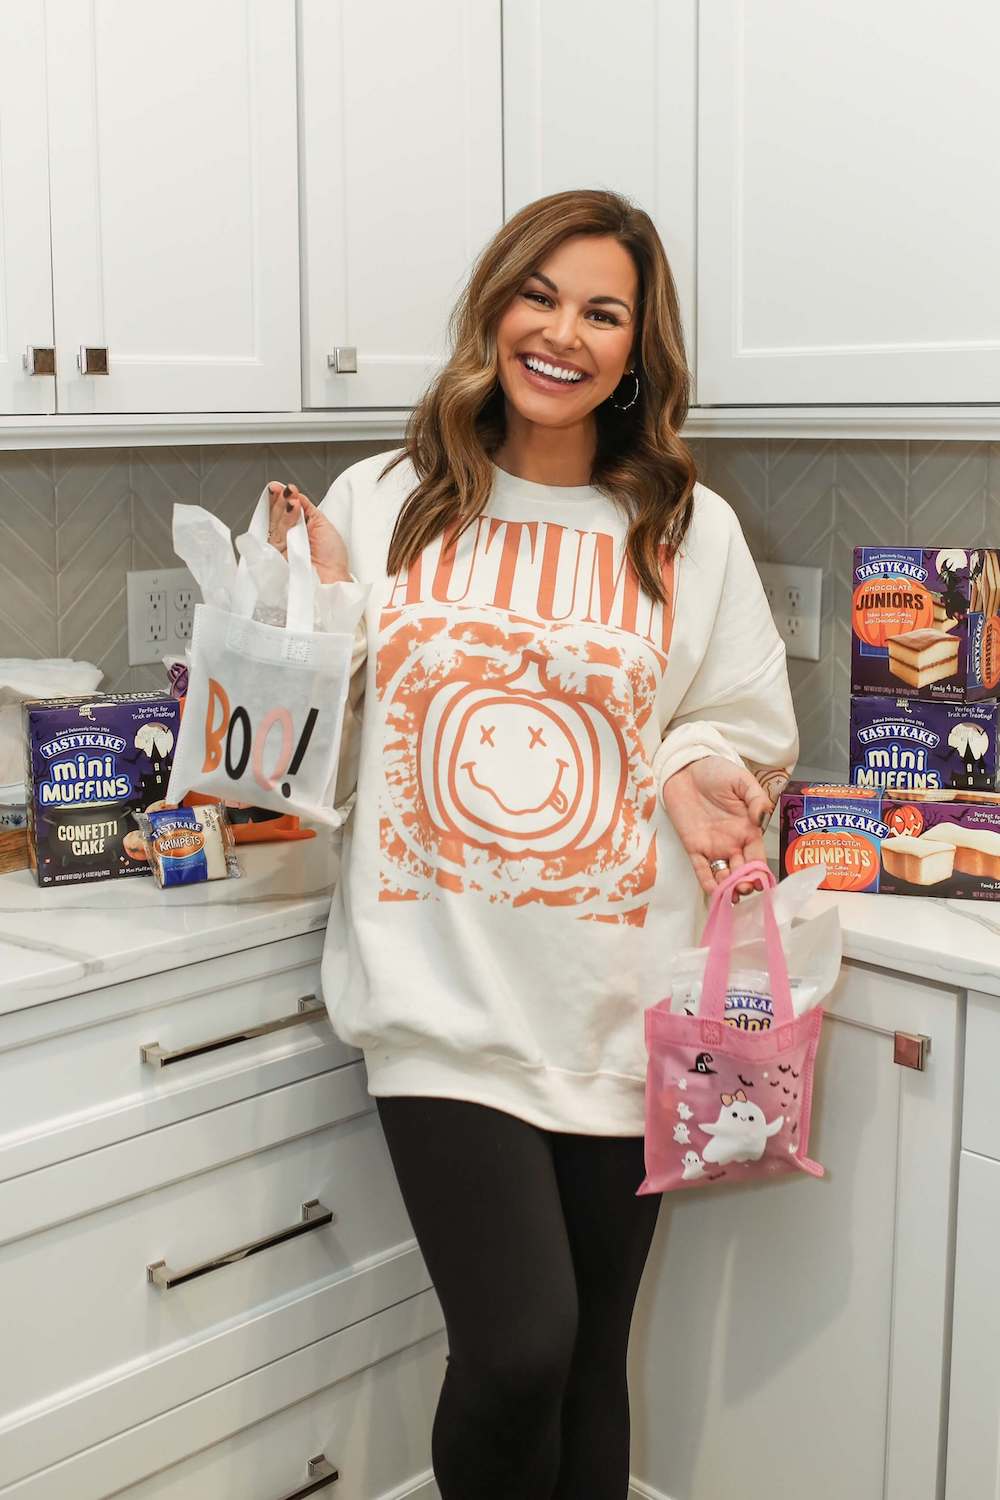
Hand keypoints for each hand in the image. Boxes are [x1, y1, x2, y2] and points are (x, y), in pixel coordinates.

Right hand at [265, 480, 350, 583]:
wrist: (333, 580)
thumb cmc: (333, 558)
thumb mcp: (323, 524)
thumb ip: (308, 508)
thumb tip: (296, 493)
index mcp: (301, 528)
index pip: (287, 509)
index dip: (283, 497)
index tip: (283, 487)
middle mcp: (289, 536)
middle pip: (278, 513)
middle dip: (280, 499)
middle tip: (284, 490)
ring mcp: (281, 545)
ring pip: (275, 521)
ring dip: (282, 507)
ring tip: (291, 500)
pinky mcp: (275, 555)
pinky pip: (274, 535)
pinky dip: (282, 521)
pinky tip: (289, 511)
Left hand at [660, 756, 771, 898]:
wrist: (687, 768)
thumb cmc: (717, 773)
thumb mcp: (742, 781)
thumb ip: (756, 798)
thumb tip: (761, 818)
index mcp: (748, 830)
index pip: (757, 858)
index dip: (760, 872)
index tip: (762, 882)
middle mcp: (733, 843)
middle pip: (742, 871)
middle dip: (745, 884)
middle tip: (745, 889)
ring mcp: (713, 847)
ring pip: (723, 875)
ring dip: (728, 888)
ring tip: (733, 896)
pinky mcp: (693, 846)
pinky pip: (701, 869)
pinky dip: (708, 882)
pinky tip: (714, 891)